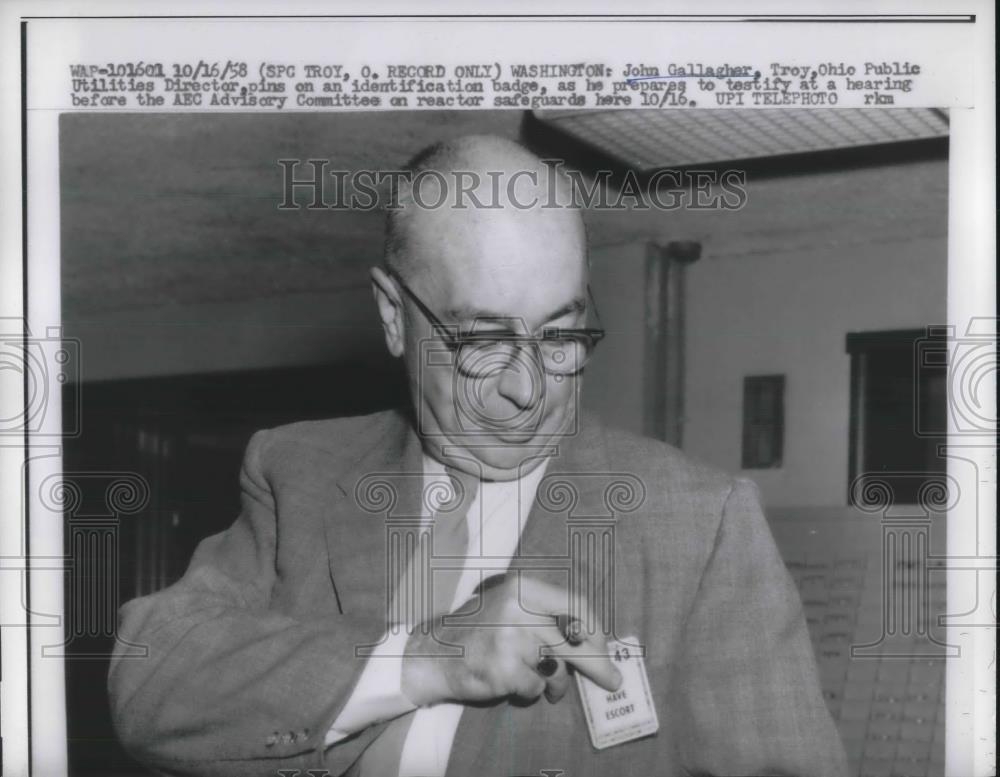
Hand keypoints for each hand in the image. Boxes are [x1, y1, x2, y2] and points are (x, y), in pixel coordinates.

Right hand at [401, 575, 621, 706]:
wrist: (433, 652)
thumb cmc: (480, 630)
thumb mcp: (511, 607)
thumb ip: (547, 616)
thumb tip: (593, 639)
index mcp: (524, 587)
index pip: (576, 604)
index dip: (595, 628)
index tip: (603, 646)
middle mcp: (519, 608)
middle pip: (575, 639)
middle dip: (597, 664)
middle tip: (611, 680)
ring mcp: (511, 639)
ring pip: (557, 668)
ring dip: (555, 682)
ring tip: (544, 684)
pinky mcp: (504, 669)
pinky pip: (536, 686)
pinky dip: (530, 691)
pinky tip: (513, 683)